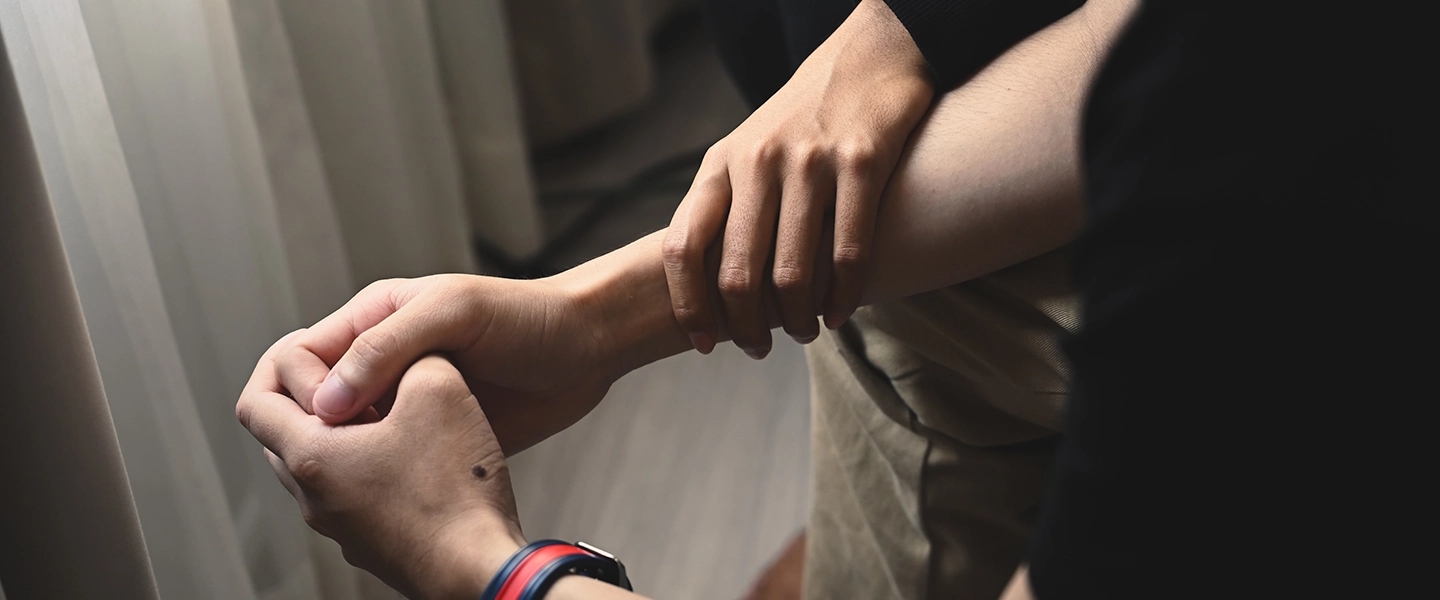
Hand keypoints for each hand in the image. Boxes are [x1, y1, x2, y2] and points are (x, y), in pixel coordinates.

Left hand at [237, 353, 524, 599]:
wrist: (479, 569)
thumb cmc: (454, 491)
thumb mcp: (440, 389)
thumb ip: (414, 356)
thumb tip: (411, 352)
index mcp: (313, 457)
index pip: (254, 403)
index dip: (275, 363)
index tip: (308, 345)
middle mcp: (315, 498)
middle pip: (280, 436)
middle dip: (308, 397)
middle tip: (350, 375)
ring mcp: (342, 526)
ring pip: (316, 467)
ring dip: (338, 434)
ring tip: (387, 412)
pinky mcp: (372, 543)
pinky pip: (349, 494)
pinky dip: (364, 465)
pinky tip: (413, 454)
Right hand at [271, 273, 613, 452]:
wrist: (588, 347)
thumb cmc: (527, 317)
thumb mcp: (453, 313)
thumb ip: (387, 347)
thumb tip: (326, 402)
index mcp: (374, 321)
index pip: (299, 357)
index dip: (302, 391)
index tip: (332, 419)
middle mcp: (383, 362)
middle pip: (313, 404)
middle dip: (316, 433)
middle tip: (348, 456)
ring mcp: (408, 401)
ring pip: (348, 440)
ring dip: (350, 460)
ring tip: (376, 475)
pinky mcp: (434, 435)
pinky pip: (392, 460)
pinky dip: (384, 476)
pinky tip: (400, 488)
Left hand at [662, 0, 932, 358]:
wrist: (867, 53)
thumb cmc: (802, 119)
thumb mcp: (746, 151)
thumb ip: (725, 207)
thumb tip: (704, 285)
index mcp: (720, 164)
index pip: (684, 247)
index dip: (690, 306)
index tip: (705, 342)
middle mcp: (757, 161)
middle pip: (736, 272)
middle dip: (748, 326)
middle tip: (762, 348)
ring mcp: (809, 160)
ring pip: (793, 271)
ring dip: (798, 319)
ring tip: (806, 332)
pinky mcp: (862, 160)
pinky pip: (850, 250)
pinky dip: (845, 295)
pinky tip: (842, 311)